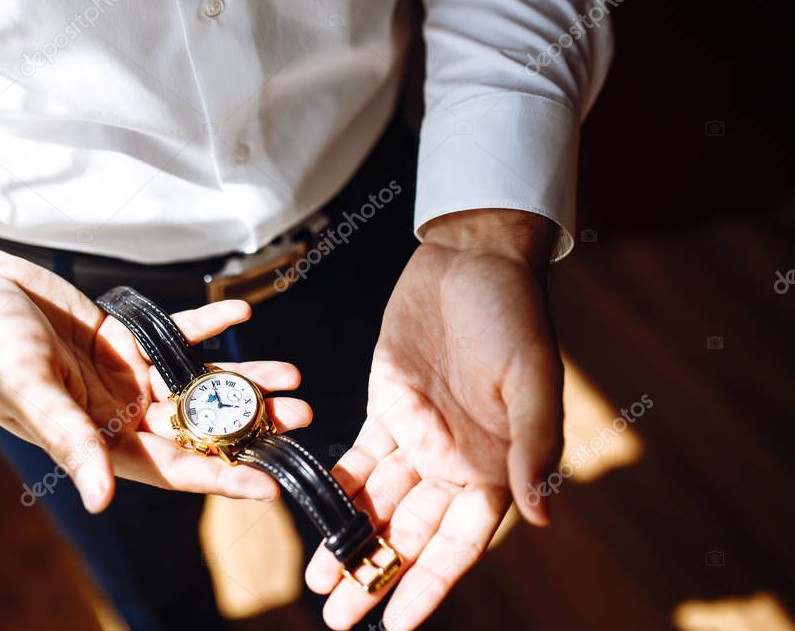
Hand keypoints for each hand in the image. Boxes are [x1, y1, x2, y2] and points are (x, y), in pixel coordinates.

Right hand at [0, 250, 311, 512]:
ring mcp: (125, 375)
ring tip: (291, 376)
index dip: (221, 478)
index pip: (171, 468)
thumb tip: (101, 500)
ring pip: (197, 383)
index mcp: (97, 439)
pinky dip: (208, 326)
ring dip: (242, 380)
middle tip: (301, 416)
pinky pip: (177, 334)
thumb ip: (69, 441)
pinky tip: (243, 316)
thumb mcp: (29, 391)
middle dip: (249, 426)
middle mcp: (118, 412)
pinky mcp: (126, 338)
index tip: (270, 484)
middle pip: (198, 427)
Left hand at [305, 210, 563, 629]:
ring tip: (319, 584)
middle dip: (377, 576)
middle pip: (411, 534)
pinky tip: (313, 517)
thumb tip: (542, 518)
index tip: (399, 623)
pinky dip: (335, 489)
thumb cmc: (513, 314)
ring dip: (349, 542)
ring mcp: (417, 437)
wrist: (471, 259)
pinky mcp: (386, 408)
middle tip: (338, 618)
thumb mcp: (533, 378)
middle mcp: (455, 460)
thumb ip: (533, 447)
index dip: (430, 584)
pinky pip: (356, 460)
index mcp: (496, 464)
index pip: (460, 542)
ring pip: (377, 504)